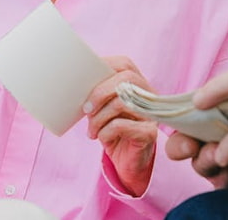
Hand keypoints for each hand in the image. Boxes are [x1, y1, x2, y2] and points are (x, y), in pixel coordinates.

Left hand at [84, 55, 157, 195]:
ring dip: (98, 118)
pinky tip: (103, 139)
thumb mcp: (104, 109)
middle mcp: (149, 95)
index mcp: (138, 84)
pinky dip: (105, 132)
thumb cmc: (114, 131)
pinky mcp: (149, 133)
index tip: (84, 81)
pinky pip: (120, 125)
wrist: (128, 163)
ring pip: (120, 102)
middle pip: (126, 78)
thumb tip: (75, 84)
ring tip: (92, 130)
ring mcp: (152, 114)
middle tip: (86, 109)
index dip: (104, 67)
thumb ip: (98, 93)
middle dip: (99, 92)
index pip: (125, 64)